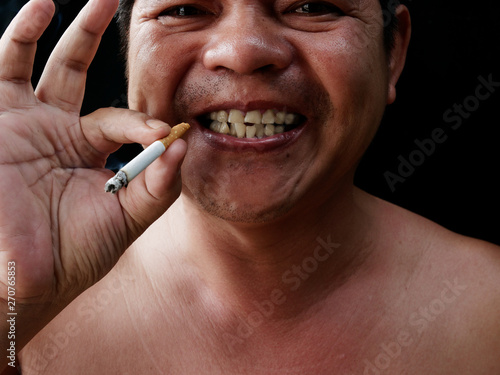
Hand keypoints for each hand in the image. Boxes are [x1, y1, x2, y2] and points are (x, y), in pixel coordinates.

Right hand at [0, 0, 185, 354]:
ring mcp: (26, 122)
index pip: (122, 120)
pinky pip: (6, 70)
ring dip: (68, 30)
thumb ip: (159, 185)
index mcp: (88, 152)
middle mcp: (58, 131)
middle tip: (119, 0)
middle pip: (79, 73)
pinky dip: (19, 38)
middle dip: (96, 37)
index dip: (145, 123)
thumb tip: (186, 144)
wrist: (25, 277)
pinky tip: (39, 9)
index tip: (164, 133)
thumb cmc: (75, 254)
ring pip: (46, 63)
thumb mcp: (127, 218)